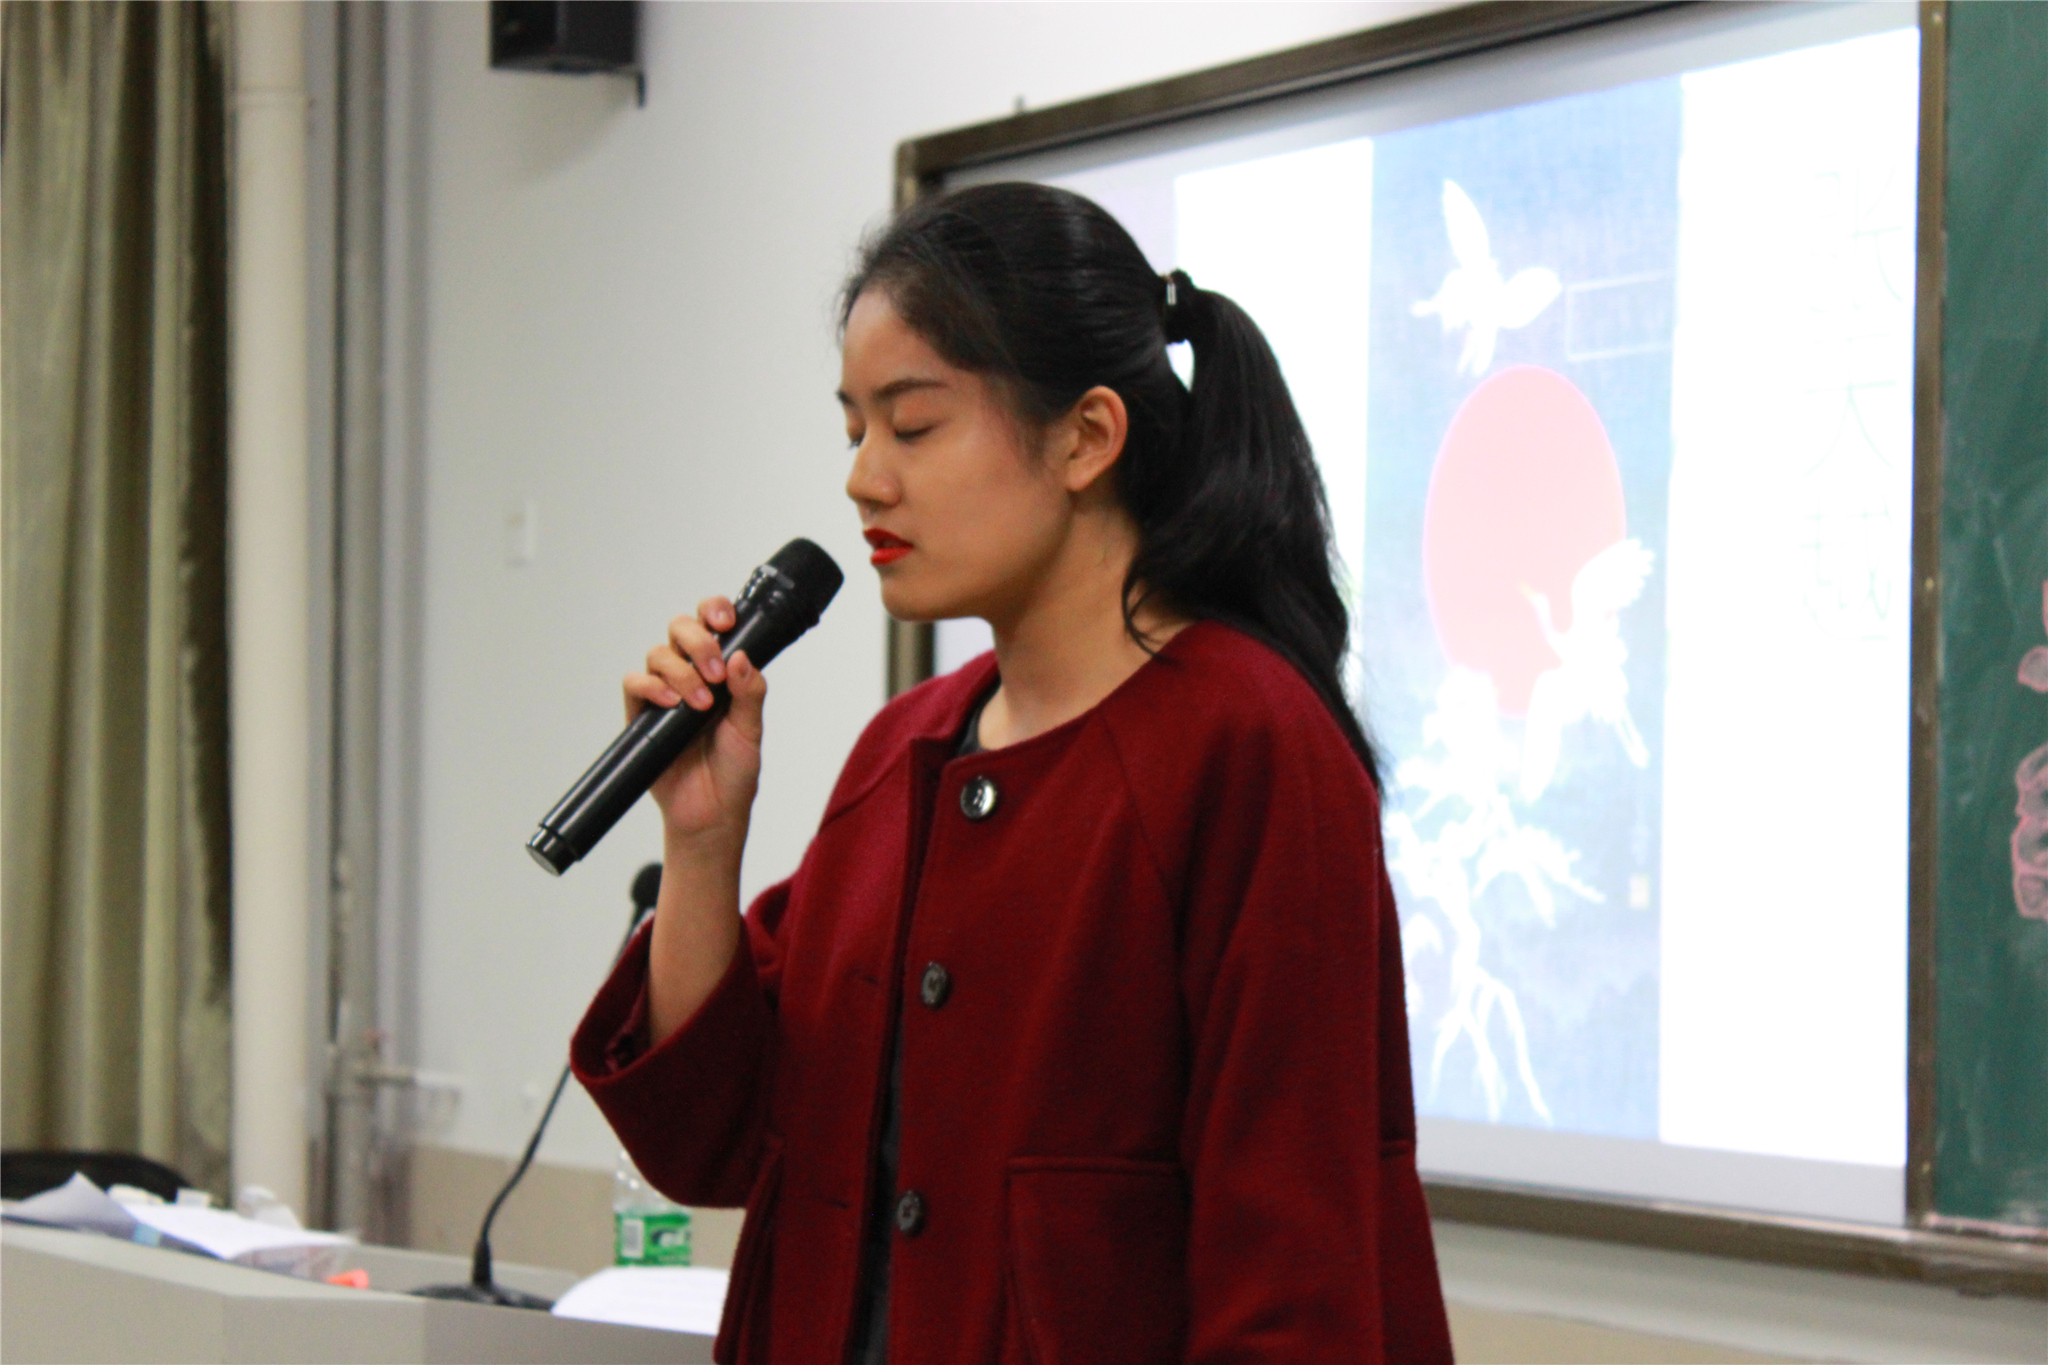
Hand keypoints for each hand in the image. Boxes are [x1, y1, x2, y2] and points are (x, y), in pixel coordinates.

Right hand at [622, 596, 767, 856]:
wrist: (711, 815)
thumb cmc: (733, 772)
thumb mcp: (751, 731)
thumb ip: (750, 693)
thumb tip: (742, 657)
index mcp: (721, 670)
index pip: (713, 624)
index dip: (715, 611)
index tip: (727, 621)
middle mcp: (690, 674)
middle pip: (680, 629)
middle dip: (698, 641)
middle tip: (716, 672)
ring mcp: (664, 693)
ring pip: (658, 653)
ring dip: (681, 671)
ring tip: (701, 703)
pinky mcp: (641, 715)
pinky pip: (634, 684)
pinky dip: (651, 687)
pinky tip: (671, 704)